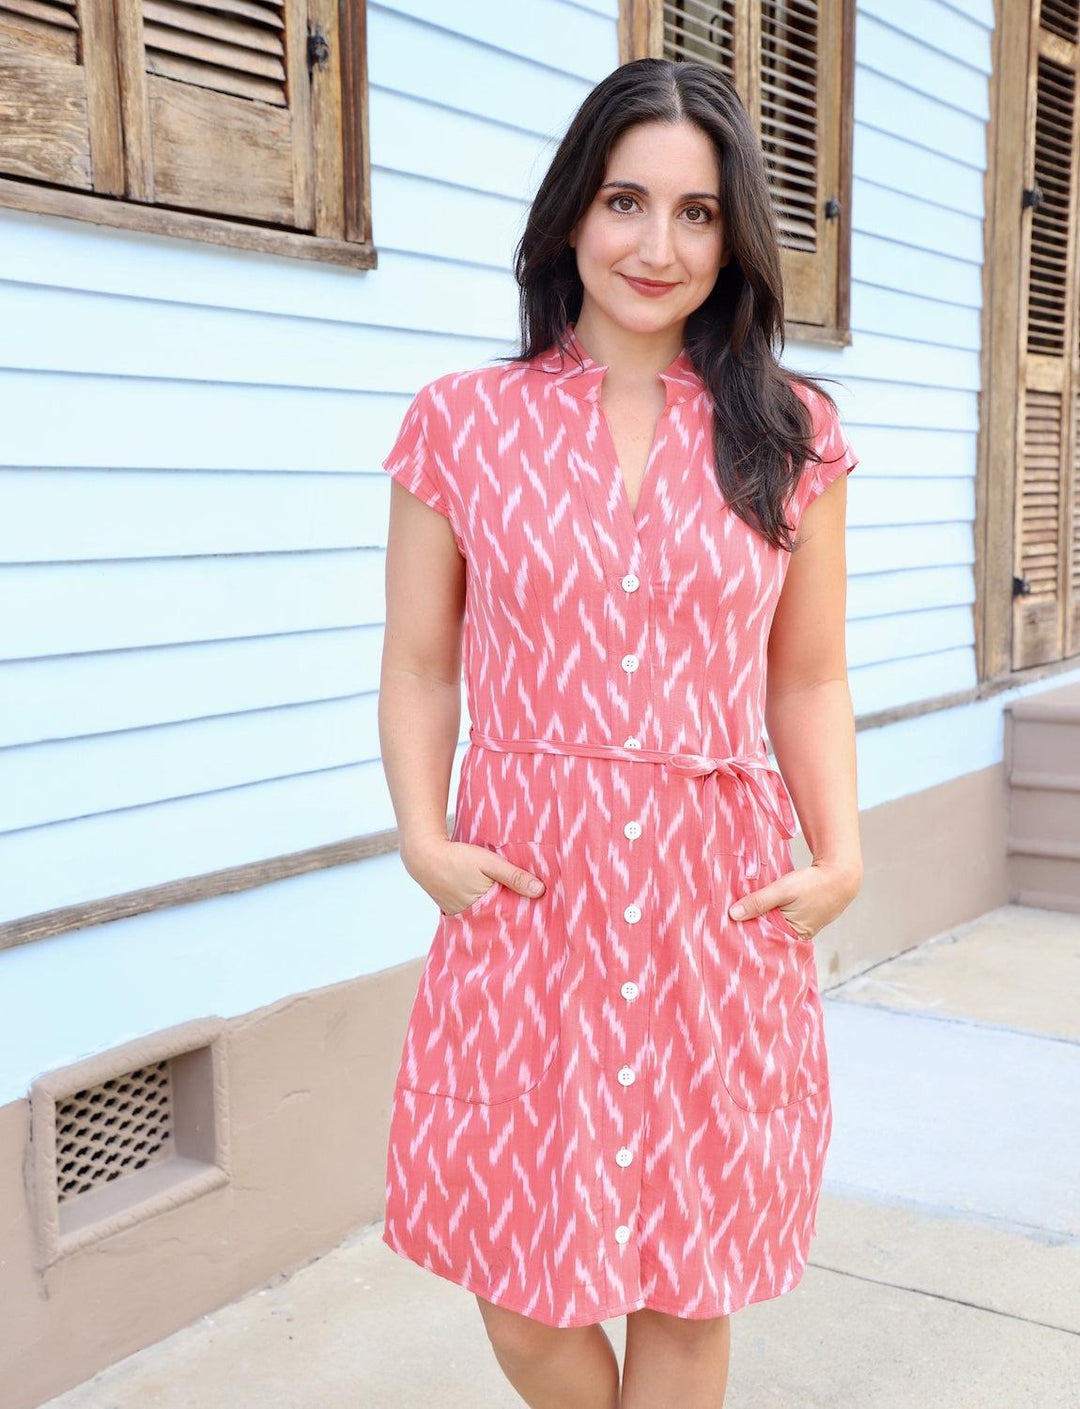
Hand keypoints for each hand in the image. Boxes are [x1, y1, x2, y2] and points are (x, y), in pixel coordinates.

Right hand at [404, 838, 545, 916]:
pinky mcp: (453, 910)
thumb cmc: (458, 858)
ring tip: (515, 909)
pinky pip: (473, 915)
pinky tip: (492, 903)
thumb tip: (540, 891)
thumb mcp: (490, 863)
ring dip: (497, 914)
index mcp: (483, 909)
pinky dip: (483, 911)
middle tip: (532, 915)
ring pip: (486, 919)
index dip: (524, 916)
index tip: (541, 916)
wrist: (424, 856)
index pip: (510, 920)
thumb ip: (514, 876)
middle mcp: (471, 918)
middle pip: (498, 921)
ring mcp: (460, 916)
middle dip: (512, 918)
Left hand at [728, 859, 859, 939]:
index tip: (728, 928)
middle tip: (730, 921)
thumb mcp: (782, 890)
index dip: (747, 932)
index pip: (763, 939)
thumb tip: (733, 914)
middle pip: (769, 933)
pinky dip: (773, 913)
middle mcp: (798, 935)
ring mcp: (802, 927)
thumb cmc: (813, 883)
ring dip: (762, 918)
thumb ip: (758, 902)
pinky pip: (783, 918)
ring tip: (743, 913)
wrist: (841, 874)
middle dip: (753, 926)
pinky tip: (762, 907)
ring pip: (775, 925)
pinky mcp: (804, 918)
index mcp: (793, 934)